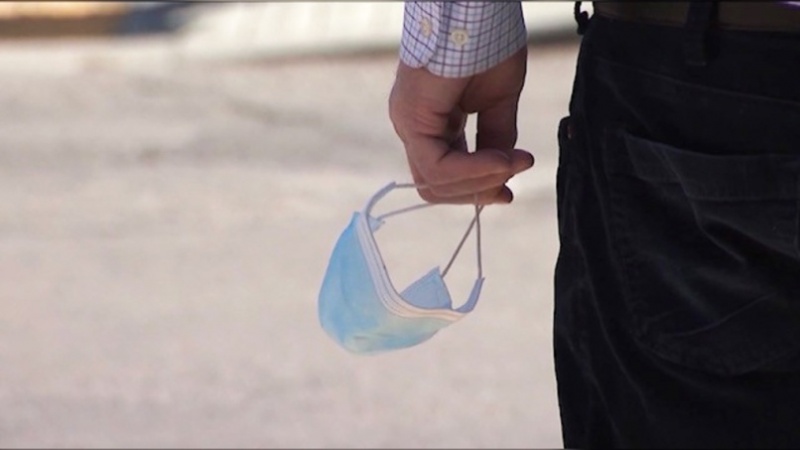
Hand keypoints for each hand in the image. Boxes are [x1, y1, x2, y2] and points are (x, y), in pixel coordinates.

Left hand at [388, 47, 533, 204]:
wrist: (480, 9)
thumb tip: (503, 171)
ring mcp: (408, 122)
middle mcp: (414, 126)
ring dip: (479, 182)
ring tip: (513, 164)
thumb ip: (495, 138)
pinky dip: (473, 170)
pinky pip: (437, 165)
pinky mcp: (412, 118)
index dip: (476, 189)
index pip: (445, 174)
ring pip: (433, 182)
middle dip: (475, 193)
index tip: (507, 192)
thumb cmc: (488, 42)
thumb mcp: (498, 101)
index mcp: (432, 122)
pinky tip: (502, 161)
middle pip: (434, 186)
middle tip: (509, 189)